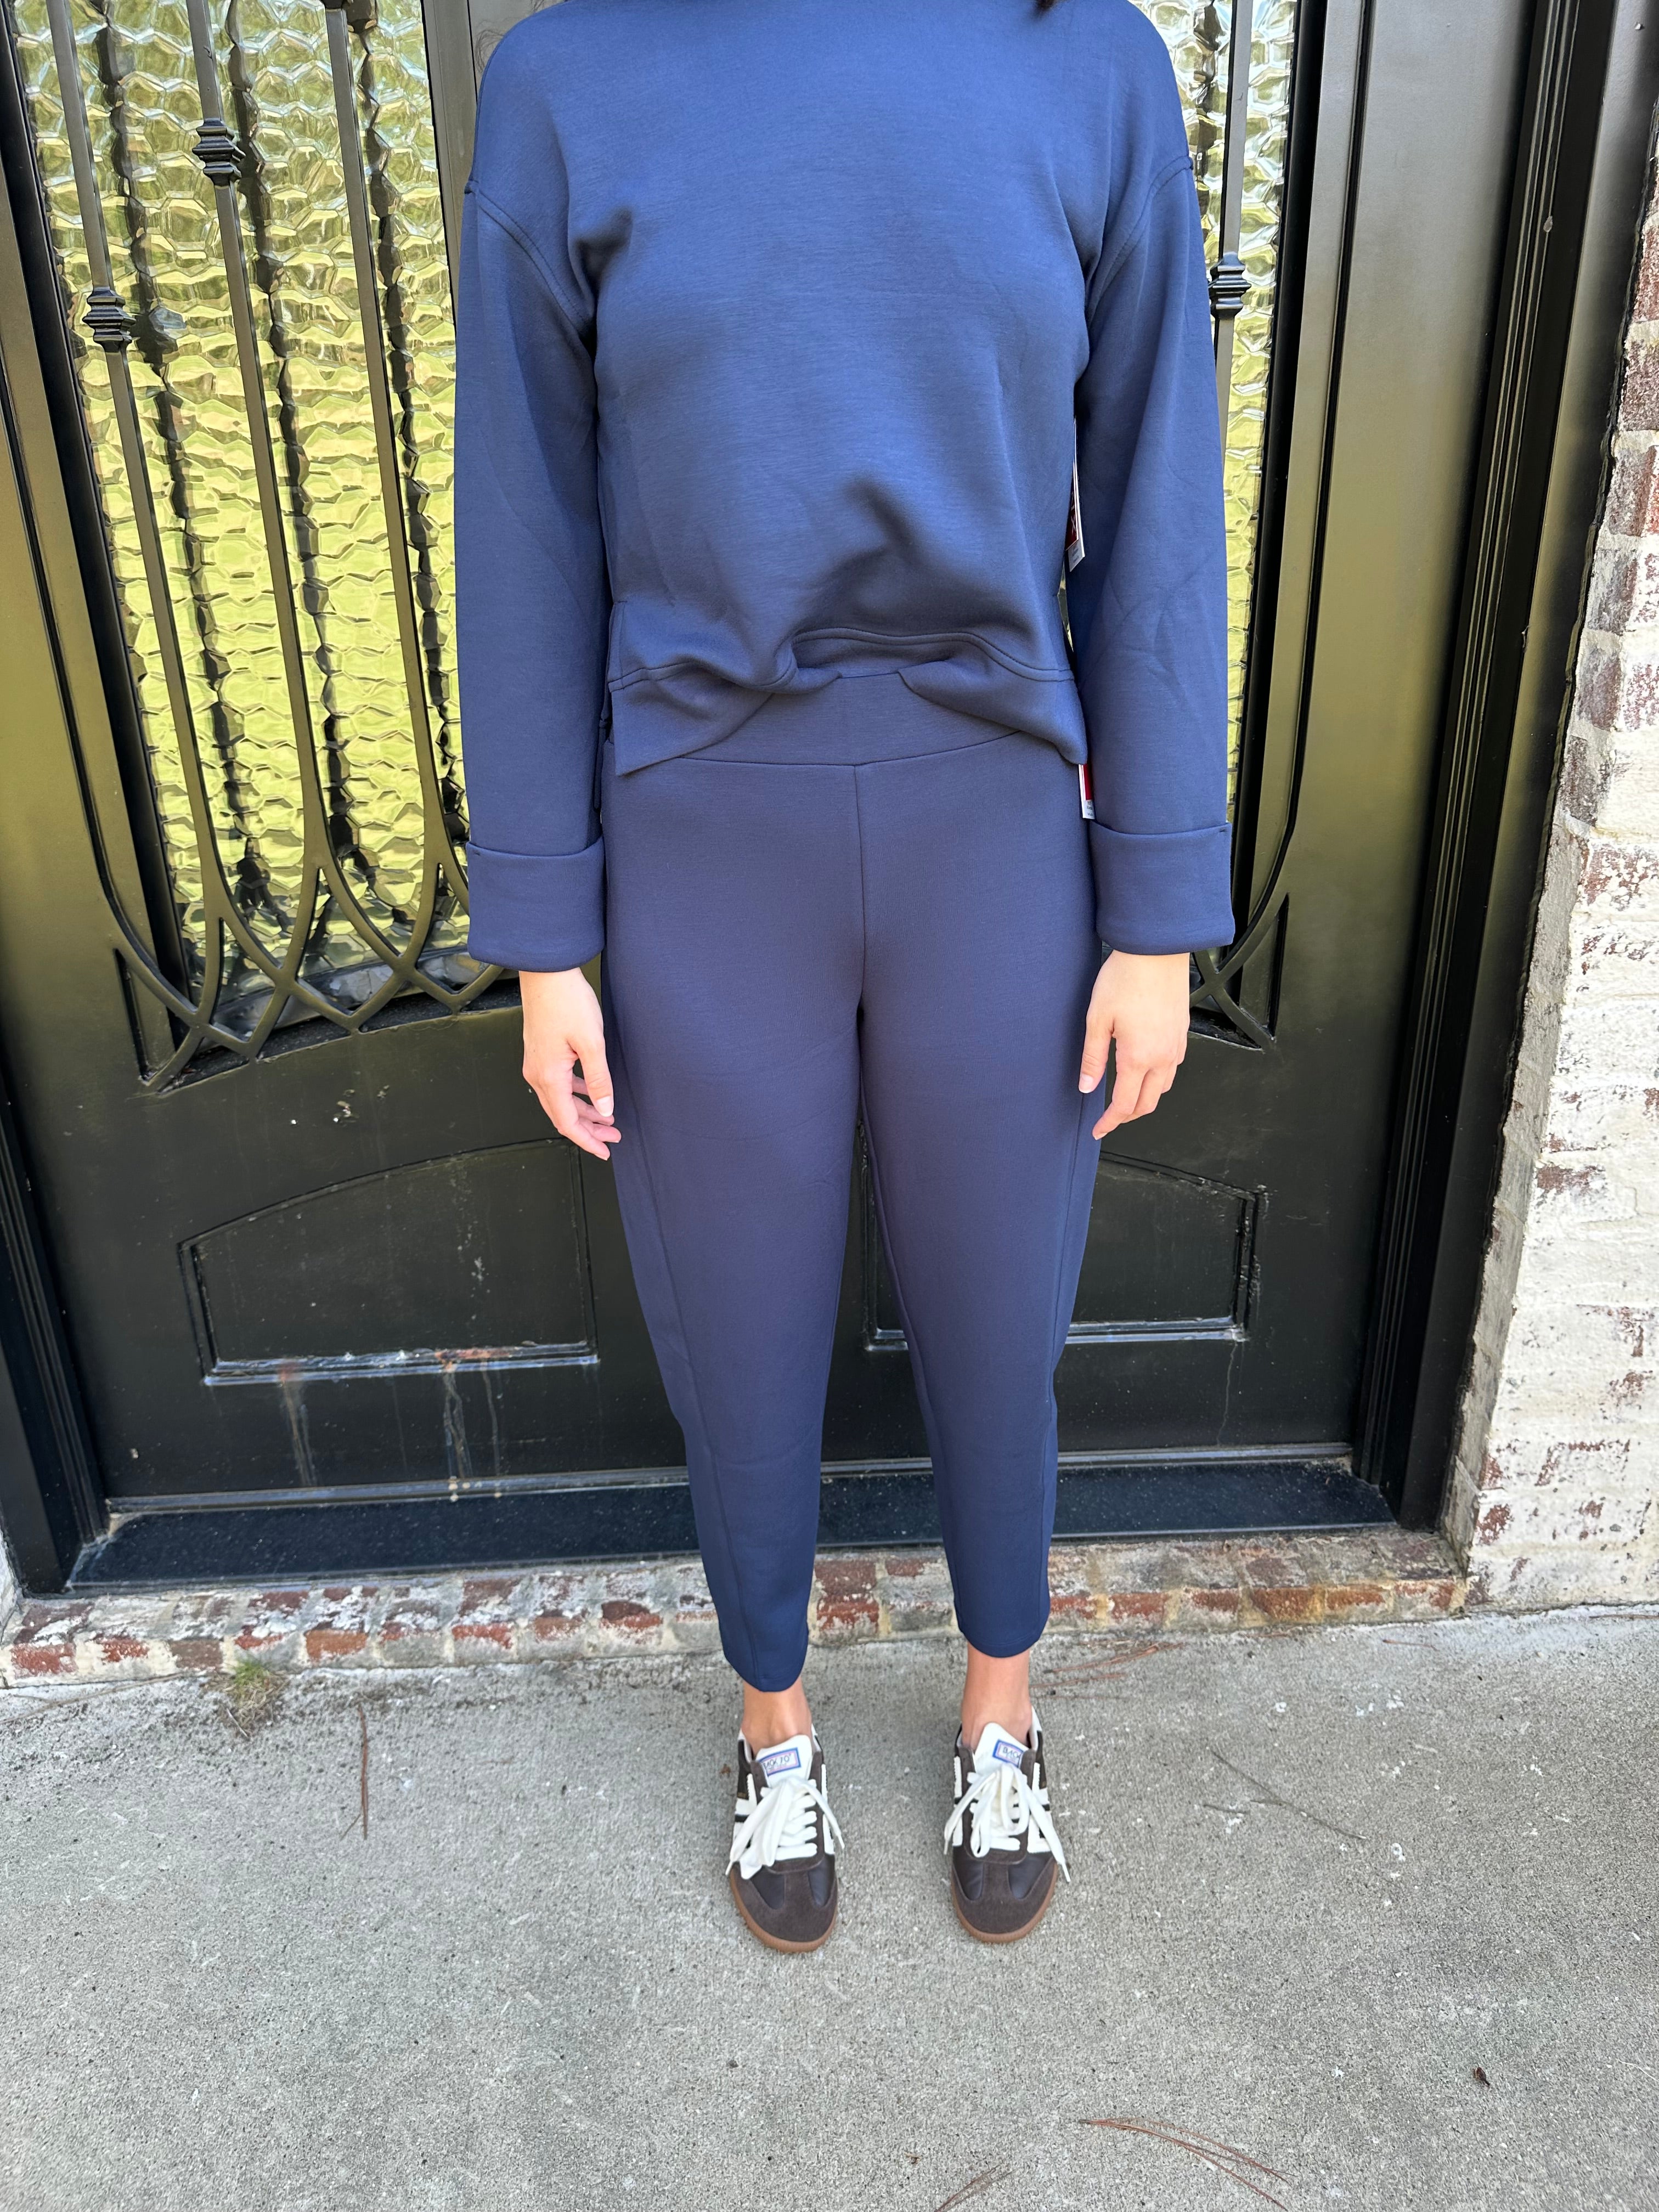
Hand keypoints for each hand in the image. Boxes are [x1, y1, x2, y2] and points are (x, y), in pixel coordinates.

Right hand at [519, 967, 620, 1160]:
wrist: (546, 972)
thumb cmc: (567, 1000)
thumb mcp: (592, 1043)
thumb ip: (599, 1080)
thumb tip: (605, 1110)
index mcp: (549, 1076)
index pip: (567, 1122)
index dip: (587, 1140)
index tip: (605, 1151)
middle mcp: (537, 1074)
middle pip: (563, 1115)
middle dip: (588, 1129)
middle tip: (613, 1136)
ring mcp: (536, 1063)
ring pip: (560, 1100)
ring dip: (584, 1111)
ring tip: (608, 1119)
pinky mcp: (540, 1052)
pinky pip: (557, 1083)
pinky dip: (575, 1094)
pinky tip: (591, 1093)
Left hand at [1078, 950, 1190, 1139]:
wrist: (1156, 952)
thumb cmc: (1125, 979)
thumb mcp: (1097, 1019)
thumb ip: (1092, 1058)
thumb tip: (1087, 1086)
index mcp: (1138, 1057)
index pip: (1124, 1105)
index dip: (1109, 1122)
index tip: (1098, 1130)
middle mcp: (1162, 1057)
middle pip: (1147, 1104)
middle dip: (1127, 1116)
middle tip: (1108, 1119)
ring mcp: (1176, 1047)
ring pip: (1162, 1088)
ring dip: (1144, 1099)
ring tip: (1124, 1097)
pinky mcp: (1182, 1035)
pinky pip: (1172, 1069)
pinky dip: (1157, 1081)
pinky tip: (1143, 1072)